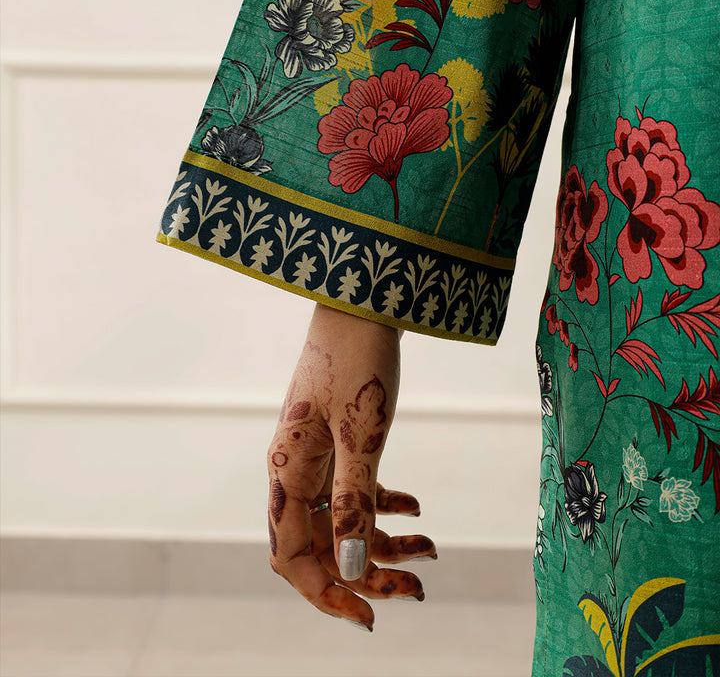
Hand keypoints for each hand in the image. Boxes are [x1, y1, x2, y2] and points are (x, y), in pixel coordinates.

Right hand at [267, 302, 436, 630]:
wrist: (364, 300)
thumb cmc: (358, 361)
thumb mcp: (362, 436)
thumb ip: (353, 503)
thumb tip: (350, 570)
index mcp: (288, 470)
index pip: (291, 556)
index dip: (324, 593)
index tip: (368, 615)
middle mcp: (296, 467)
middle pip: (322, 542)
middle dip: (367, 572)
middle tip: (416, 589)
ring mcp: (316, 452)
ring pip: (342, 519)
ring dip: (382, 541)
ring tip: (429, 549)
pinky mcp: (337, 436)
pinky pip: (355, 488)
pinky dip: (384, 504)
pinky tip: (416, 507)